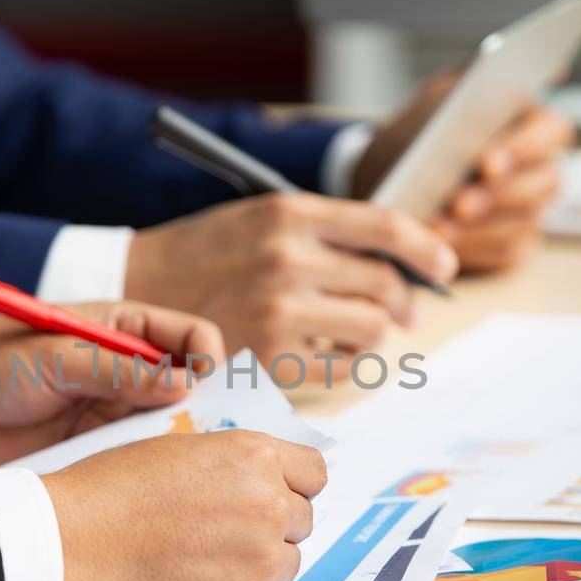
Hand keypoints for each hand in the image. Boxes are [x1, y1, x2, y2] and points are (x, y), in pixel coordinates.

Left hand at [0, 301, 224, 468]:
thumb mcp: (50, 357)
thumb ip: (115, 369)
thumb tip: (185, 386)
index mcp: (121, 329)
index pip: (191, 338)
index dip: (207, 360)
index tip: (202, 388)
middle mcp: (128, 372)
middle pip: (193, 389)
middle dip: (210, 410)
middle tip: (212, 438)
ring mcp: (115, 415)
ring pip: (173, 430)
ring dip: (184, 447)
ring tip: (184, 469)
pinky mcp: (97, 454)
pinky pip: (140, 463)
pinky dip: (153, 474)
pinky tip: (154, 489)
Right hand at [42, 431, 327, 580]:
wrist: (71, 543)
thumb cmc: (113, 488)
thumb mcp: (183, 449)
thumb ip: (236, 463)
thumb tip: (272, 479)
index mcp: (254, 456)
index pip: (314, 472)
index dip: (291, 482)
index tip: (272, 491)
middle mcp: (268, 503)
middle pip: (303, 517)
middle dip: (273, 521)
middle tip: (223, 527)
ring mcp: (260, 557)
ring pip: (288, 558)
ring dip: (259, 557)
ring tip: (204, 553)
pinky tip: (193, 578)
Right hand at [125, 192, 457, 371]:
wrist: (136, 293)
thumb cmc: (204, 255)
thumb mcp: (260, 220)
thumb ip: (323, 233)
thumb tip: (398, 263)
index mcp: (289, 213)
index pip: (385, 225)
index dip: (426, 246)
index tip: (444, 264)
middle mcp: (288, 259)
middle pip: (384, 282)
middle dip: (403, 301)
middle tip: (403, 311)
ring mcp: (280, 311)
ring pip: (370, 328)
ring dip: (372, 332)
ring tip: (355, 330)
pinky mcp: (270, 357)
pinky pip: (341, 366)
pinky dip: (345, 362)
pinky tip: (328, 353)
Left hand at [350, 69, 574, 271]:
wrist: (383, 179)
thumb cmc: (418, 136)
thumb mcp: (437, 98)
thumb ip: (471, 73)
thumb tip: (512, 57)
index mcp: (530, 125)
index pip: (551, 131)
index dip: (523, 148)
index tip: (485, 162)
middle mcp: (538, 168)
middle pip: (545, 182)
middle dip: (500, 195)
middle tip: (459, 204)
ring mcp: (529, 211)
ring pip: (525, 221)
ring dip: (483, 226)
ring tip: (442, 228)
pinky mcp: (511, 245)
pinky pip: (505, 251)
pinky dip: (474, 250)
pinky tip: (443, 246)